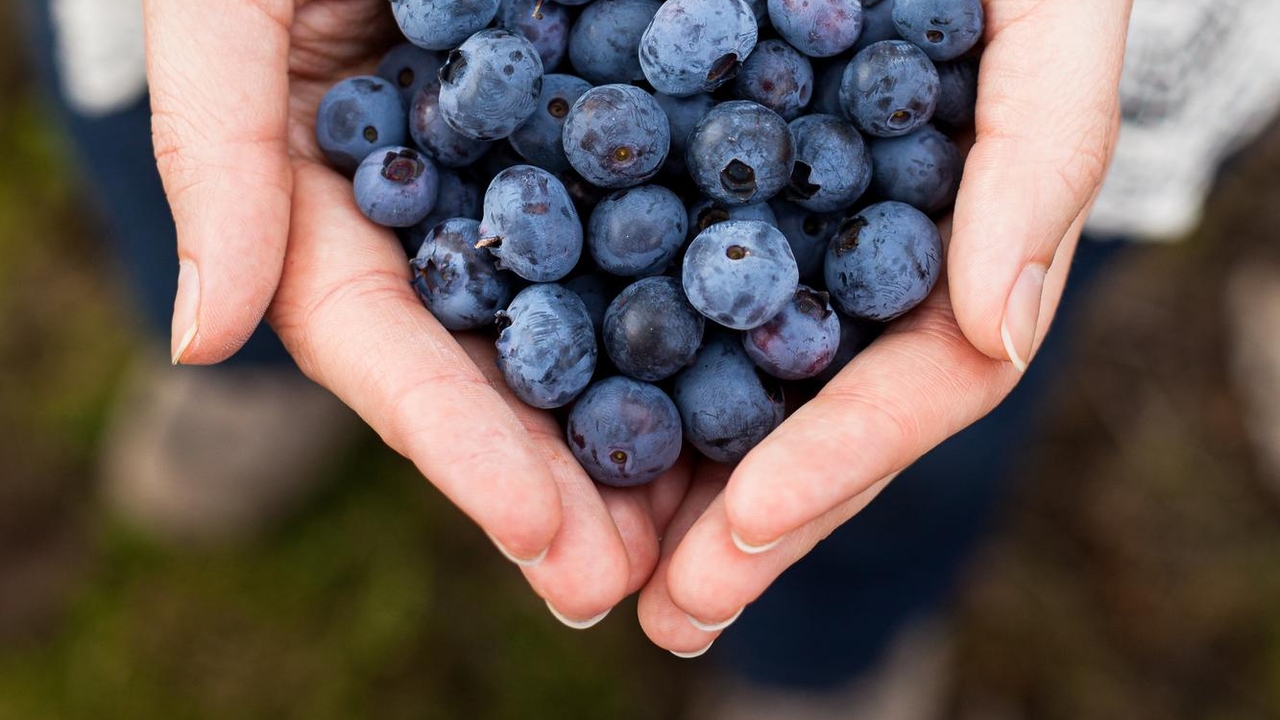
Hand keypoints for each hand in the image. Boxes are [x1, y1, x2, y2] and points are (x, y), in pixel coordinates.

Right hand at [143, 0, 679, 622]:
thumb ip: (214, 150)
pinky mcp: (631, 126)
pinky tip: (776, 383)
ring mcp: (533, 170)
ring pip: (586, 324)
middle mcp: (436, 197)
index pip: (383, 344)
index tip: (540, 537)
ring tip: (714, 536)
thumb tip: (205, 337)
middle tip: (627, 586)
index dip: (451, 445)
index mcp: (332, 185)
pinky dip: (716, 315)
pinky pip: (676, 227)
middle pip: (490, 366)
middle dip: (553, 482)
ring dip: (645, 437)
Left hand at [635, 0, 1132, 654]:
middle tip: (673, 613)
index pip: (921, 375)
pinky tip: (536, 430)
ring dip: (659, 480)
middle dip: (745, 519)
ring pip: (720, 375)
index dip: (843, 458)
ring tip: (589, 572)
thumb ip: (1048, 142)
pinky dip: (587, 363)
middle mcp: (858, 247)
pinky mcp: (665, 175)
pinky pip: (626, 282)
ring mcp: (766, 222)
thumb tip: (997, 324)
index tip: (746, 524)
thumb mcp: (1048, 4)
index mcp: (954, 225)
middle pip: (810, 409)